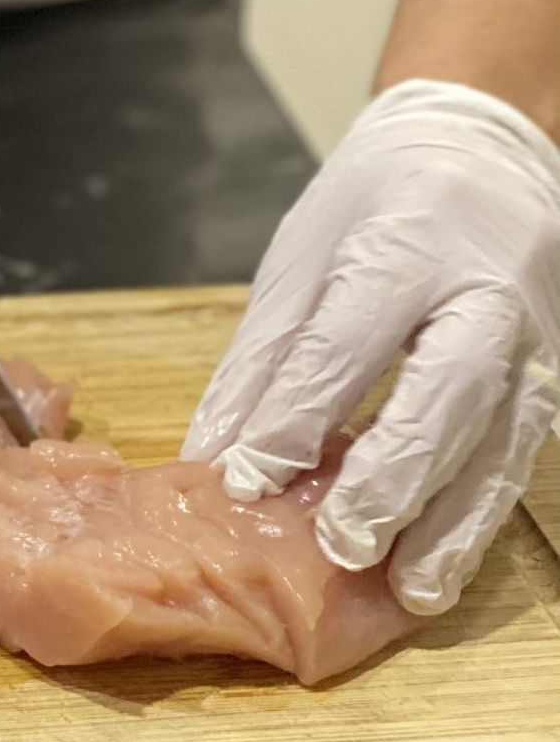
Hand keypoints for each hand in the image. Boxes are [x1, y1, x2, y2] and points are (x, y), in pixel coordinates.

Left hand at [182, 79, 559, 614]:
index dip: (292, 421)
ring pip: (501, 442)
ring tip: (409, 590)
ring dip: (453, 523)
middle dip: (393, 480)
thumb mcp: (300, 262)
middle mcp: (484, 296)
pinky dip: (481, 514)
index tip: (244, 482)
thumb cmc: (375, 204)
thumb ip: (260, 362)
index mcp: (406, 249)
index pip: (344, 349)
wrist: (483, 151)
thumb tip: (215, 455)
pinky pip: (520, 454)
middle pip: (444, 398)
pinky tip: (443, 563)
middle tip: (343, 546)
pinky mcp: (550, 374)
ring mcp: (533, 339)